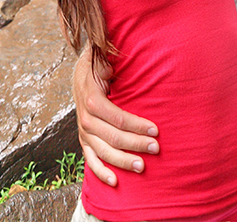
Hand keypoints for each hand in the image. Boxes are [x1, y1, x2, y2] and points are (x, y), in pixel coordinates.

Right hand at [73, 48, 157, 185]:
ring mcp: (84, 131)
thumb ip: (112, 59)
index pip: (116, 116)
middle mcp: (85, 117)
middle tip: (155, 149)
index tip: (156, 129)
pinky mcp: (84, 140)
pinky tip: (115, 181)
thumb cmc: (100, 65)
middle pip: (112, 136)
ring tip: (142, 166)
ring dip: (123, 161)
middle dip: (135, 144)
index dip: (136, 125)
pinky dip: (101, 172)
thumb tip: (120, 55)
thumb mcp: (103, 58)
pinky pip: (91, 159)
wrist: (81, 73)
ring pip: (103, 151)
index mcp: (91, 98)